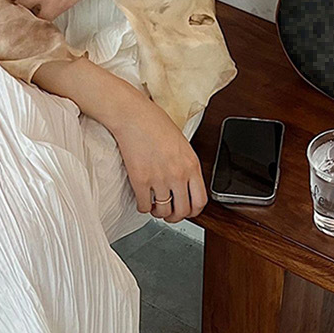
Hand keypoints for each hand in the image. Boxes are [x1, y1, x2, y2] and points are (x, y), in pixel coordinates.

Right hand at [111, 89, 207, 222]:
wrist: (133, 115)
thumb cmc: (155, 124)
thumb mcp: (182, 144)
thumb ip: (187, 166)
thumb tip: (186, 184)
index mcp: (192, 165)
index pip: (200, 201)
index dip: (193, 211)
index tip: (187, 211)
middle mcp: (178, 174)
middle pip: (182, 211)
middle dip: (175, 217)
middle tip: (169, 213)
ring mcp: (159, 179)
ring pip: (163, 212)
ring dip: (158, 213)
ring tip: (155, 206)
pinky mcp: (140, 180)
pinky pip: (144, 206)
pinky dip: (143, 207)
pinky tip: (142, 201)